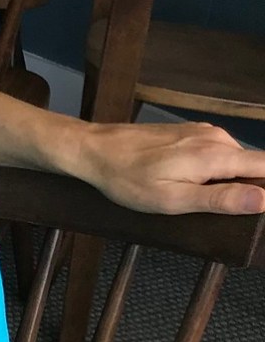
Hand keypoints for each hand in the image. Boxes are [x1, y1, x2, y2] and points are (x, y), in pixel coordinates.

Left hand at [77, 121, 264, 215]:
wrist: (95, 149)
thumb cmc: (128, 179)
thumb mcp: (172, 199)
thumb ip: (219, 199)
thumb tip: (262, 200)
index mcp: (216, 155)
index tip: (260, 207)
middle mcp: (216, 138)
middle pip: (253, 166)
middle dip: (247, 189)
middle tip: (215, 208)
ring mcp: (203, 133)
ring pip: (234, 160)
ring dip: (227, 180)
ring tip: (196, 197)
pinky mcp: (191, 133)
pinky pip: (216, 153)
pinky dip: (212, 170)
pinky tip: (188, 182)